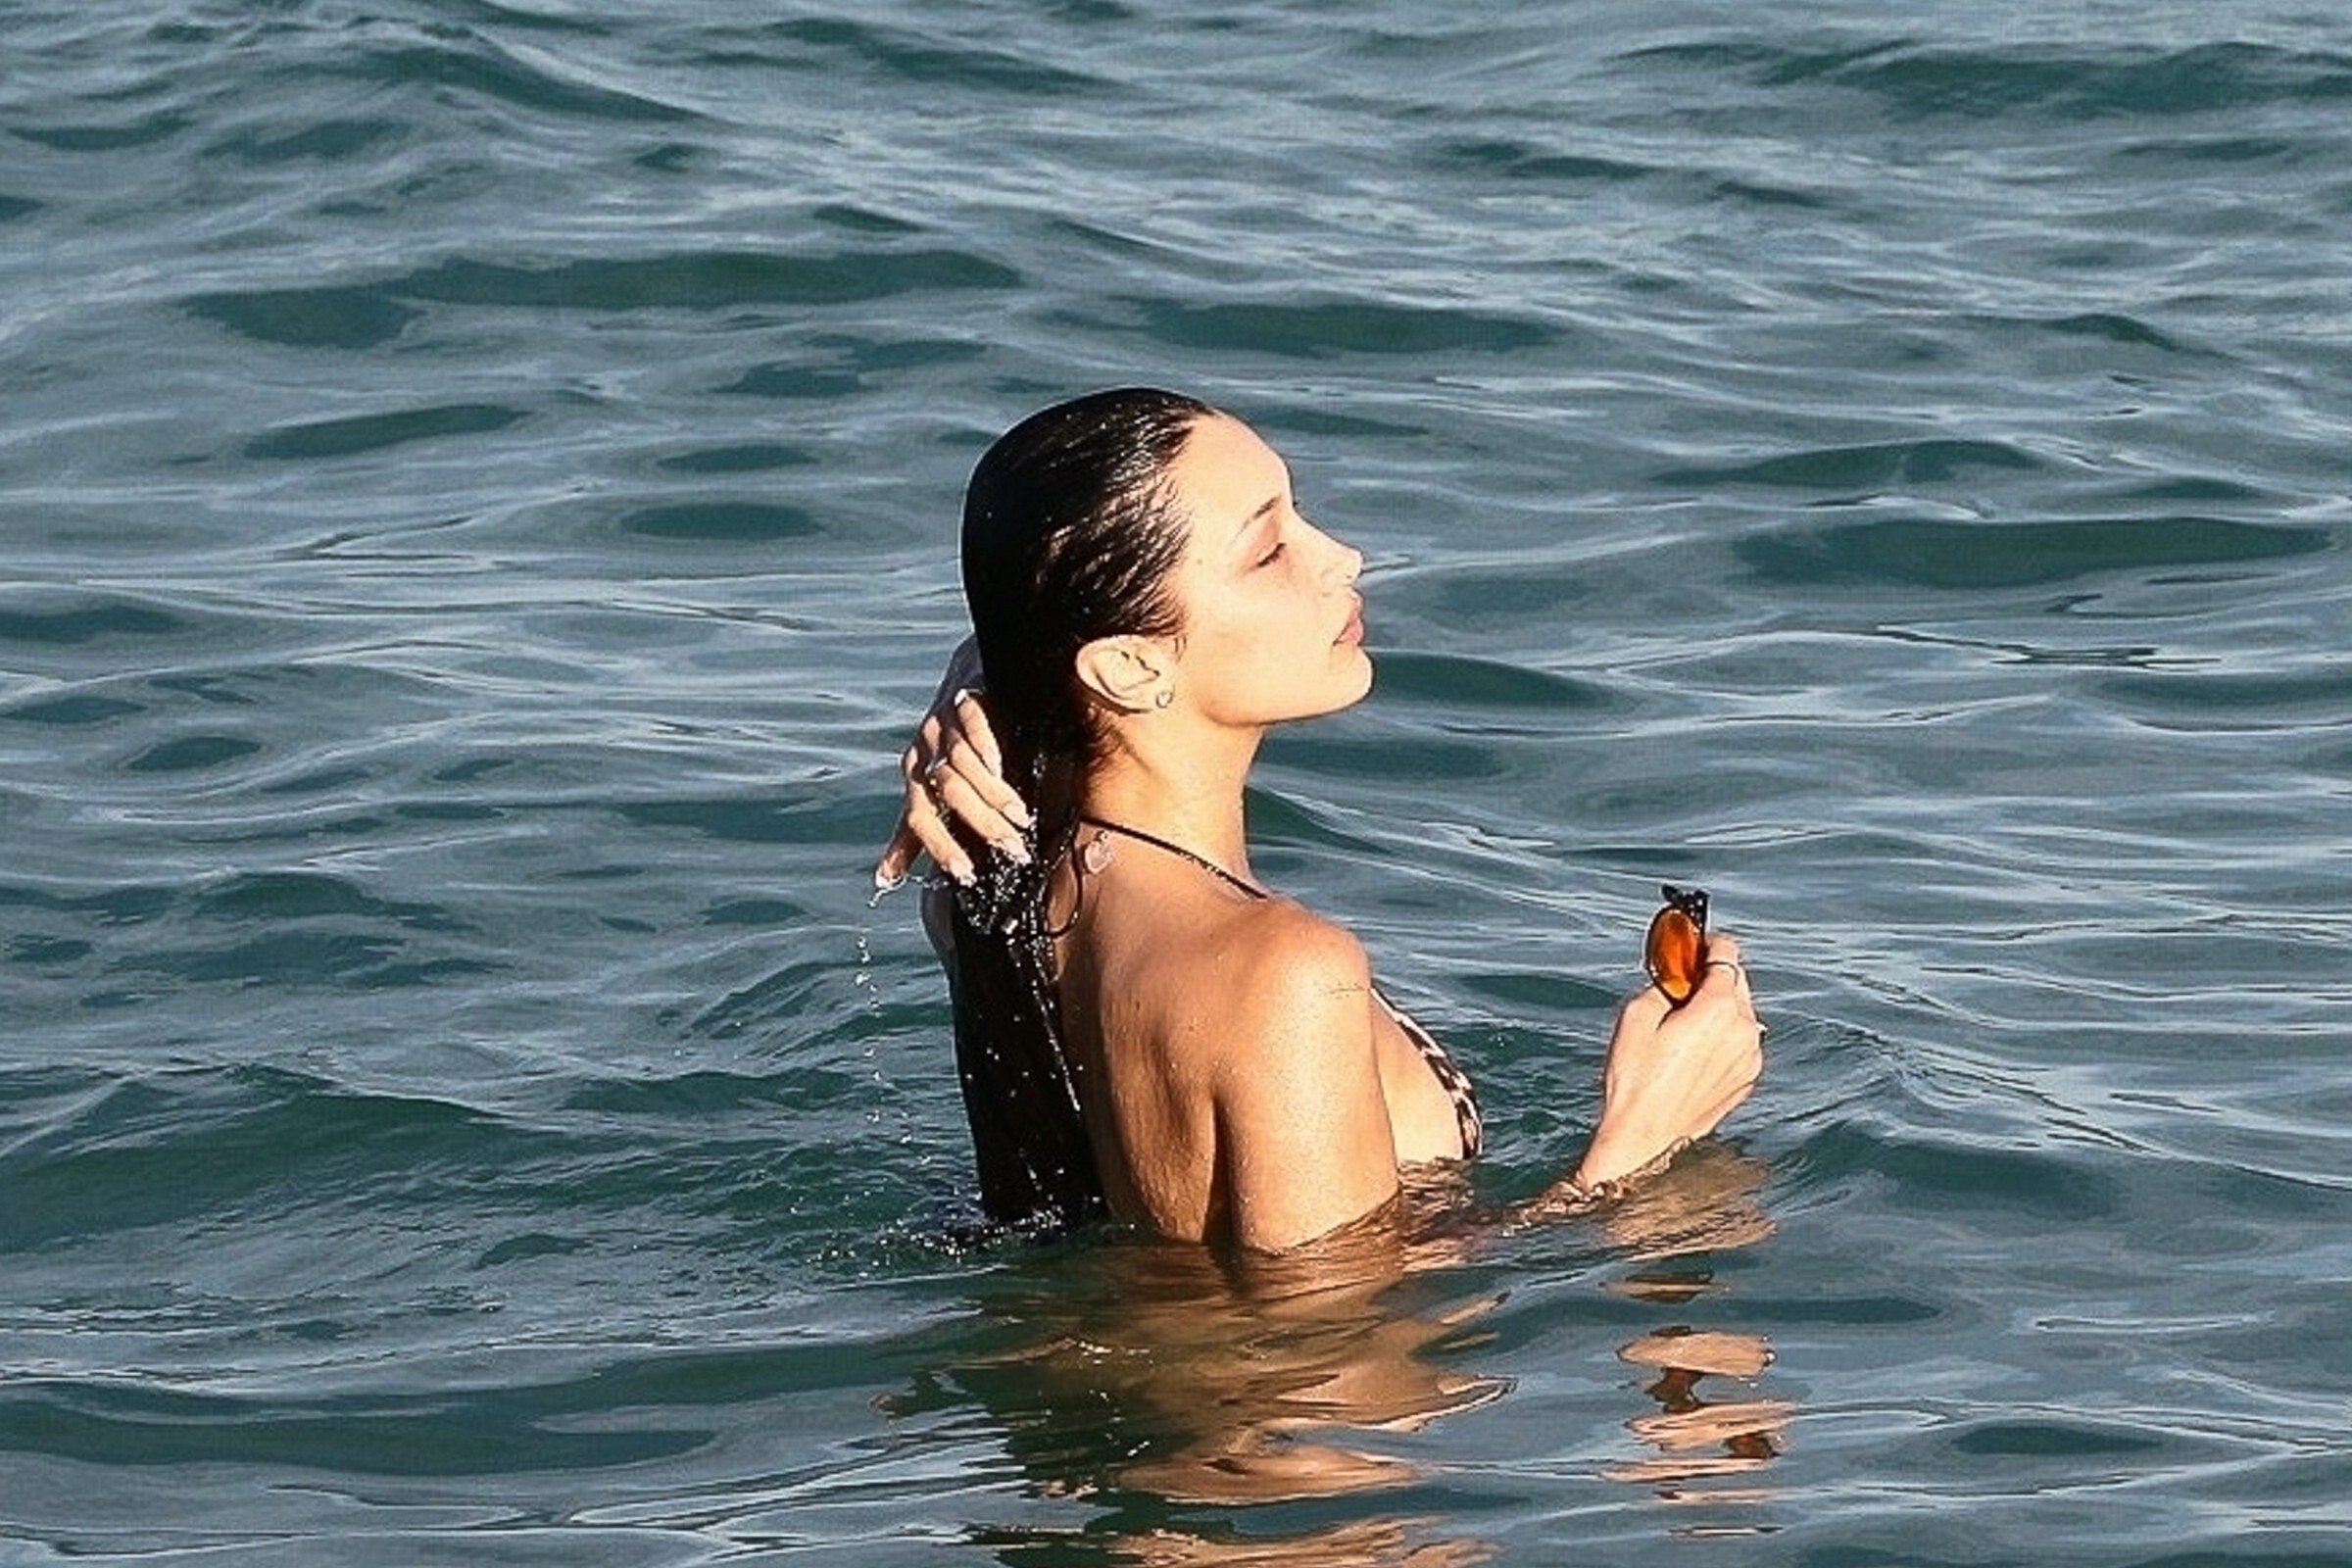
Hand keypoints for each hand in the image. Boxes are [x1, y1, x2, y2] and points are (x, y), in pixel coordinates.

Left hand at [874, 638, 1033, 888]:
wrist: (963, 679)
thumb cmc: (945, 746)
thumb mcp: (926, 791)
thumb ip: (912, 834)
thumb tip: (885, 881)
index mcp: (914, 780)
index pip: (921, 820)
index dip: (941, 847)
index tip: (969, 875)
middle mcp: (922, 754)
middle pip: (949, 793)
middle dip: (981, 824)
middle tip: (1013, 849)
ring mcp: (941, 726)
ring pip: (963, 764)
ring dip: (993, 794)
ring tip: (1021, 817)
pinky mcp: (962, 701)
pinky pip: (972, 724)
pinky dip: (986, 746)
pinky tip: (1003, 767)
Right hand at [1574, 934, 1762, 1189]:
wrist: (1646, 1137)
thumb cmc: (1635, 1080)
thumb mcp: (1635, 1015)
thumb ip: (1663, 982)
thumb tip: (1676, 972)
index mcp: (1718, 1008)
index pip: (1727, 952)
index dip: (1706, 943)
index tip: (1690, 947)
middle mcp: (1744, 1029)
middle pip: (1738, 980)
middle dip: (1712, 976)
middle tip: (1680, 986)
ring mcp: (1750, 1056)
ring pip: (1741, 1012)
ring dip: (1719, 1007)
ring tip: (1683, 1024)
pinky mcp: (1748, 1078)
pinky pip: (1740, 1041)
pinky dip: (1724, 1036)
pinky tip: (1693, 1050)